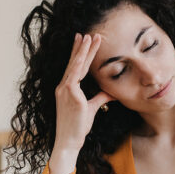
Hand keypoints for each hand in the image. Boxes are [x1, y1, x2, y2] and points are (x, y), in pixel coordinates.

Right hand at [48, 33, 114, 173]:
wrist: (69, 140)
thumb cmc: (78, 127)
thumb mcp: (91, 108)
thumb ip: (100, 97)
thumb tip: (111, 91)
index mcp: (66, 89)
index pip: (74, 67)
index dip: (79, 54)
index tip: (83, 42)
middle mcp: (63, 87)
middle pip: (74, 63)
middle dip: (80, 47)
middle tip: (86, 33)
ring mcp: (65, 90)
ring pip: (75, 66)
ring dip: (82, 51)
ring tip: (89, 37)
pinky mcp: (70, 95)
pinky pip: (75, 75)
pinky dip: (79, 63)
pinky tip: (84, 54)